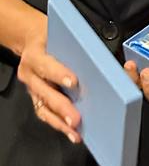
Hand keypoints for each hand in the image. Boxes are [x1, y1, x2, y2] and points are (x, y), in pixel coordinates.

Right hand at [17, 13, 80, 142]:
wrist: (32, 39)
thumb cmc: (52, 36)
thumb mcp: (62, 33)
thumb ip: (76, 45)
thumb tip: (101, 58)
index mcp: (35, 55)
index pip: (46, 65)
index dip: (59, 74)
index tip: (74, 83)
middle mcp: (29, 74)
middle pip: (46, 93)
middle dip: (62, 107)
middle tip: (76, 119)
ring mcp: (32, 89)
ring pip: (44, 108)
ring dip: (60, 122)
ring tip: (75, 132)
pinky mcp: (36, 99)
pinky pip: (45, 114)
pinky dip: (58, 124)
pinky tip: (72, 133)